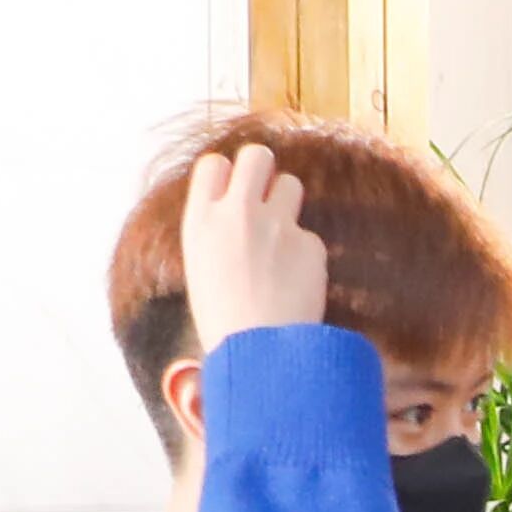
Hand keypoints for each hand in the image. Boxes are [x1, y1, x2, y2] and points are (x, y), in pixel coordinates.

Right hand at [180, 144, 329, 343]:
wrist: (259, 356)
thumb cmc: (223, 320)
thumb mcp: (201, 268)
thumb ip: (216, 229)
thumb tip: (233, 208)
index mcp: (201, 220)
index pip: (214, 164)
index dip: (227, 176)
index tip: (233, 193)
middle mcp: (238, 213)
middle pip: (257, 155)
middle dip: (264, 170)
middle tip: (266, 197)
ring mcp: (277, 225)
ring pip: (291, 184)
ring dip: (288, 205)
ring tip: (281, 242)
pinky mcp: (310, 244)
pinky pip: (310, 236)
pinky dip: (306, 255)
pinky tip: (296, 284)